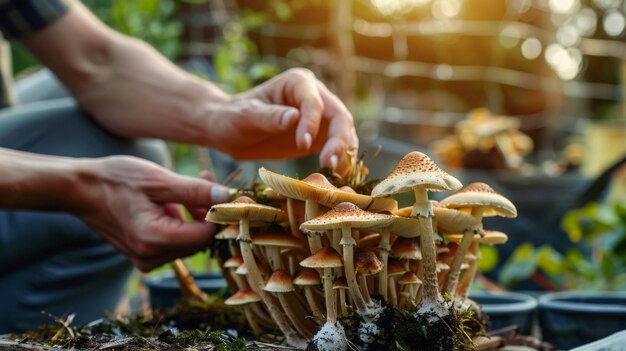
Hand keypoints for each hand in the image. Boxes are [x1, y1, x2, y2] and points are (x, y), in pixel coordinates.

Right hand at [73, 156, 230, 270]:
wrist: (81, 190)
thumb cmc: (116, 180)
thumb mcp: (159, 180)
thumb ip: (195, 191)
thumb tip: (227, 197)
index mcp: (154, 239)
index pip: (206, 234)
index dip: (219, 211)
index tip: (222, 188)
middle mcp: (151, 256)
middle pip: (200, 238)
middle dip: (207, 209)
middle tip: (205, 177)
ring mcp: (147, 259)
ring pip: (190, 240)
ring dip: (195, 213)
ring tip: (187, 184)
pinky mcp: (145, 256)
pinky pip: (176, 241)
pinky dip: (182, 221)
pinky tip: (173, 201)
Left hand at [207, 68, 358, 174]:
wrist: (229, 130)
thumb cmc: (233, 116)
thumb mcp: (245, 115)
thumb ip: (269, 116)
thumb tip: (294, 118)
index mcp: (298, 82)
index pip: (314, 102)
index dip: (312, 124)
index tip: (302, 146)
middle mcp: (316, 95)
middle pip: (339, 117)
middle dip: (339, 142)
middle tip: (330, 166)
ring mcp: (321, 117)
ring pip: (344, 134)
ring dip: (344, 155)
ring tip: (335, 177)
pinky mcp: (321, 138)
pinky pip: (338, 149)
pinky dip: (340, 163)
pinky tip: (334, 180)